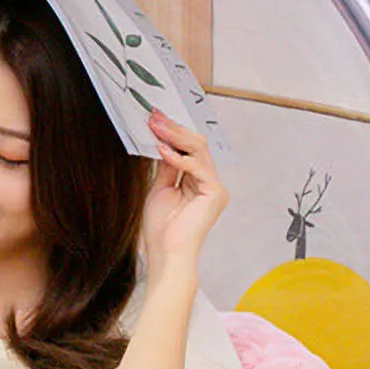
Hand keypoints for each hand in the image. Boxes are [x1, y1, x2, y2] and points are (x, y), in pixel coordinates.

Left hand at [139, 110, 228, 278]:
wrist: (166, 251)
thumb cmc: (161, 228)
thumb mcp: (160, 188)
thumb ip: (166, 166)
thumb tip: (163, 142)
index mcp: (197, 181)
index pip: (188, 149)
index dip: (172, 133)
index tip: (153, 120)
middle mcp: (210, 182)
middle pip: (196, 146)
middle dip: (174, 129)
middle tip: (154, 117)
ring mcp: (215, 187)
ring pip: (199, 151)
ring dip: (175, 137)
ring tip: (156, 127)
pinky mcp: (216, 193)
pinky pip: (199, 167)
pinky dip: (180, 158)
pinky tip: (163, 150)